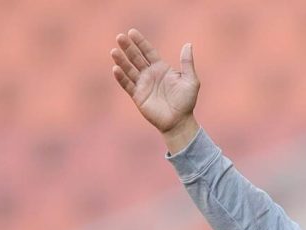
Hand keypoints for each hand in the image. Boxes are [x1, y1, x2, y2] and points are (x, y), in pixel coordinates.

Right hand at [111, 29, 199, 151]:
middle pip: (136, 58)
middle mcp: (150, 74)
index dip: (140, 42)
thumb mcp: (191, 80)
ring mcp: (143, 85)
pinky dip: (121, 77)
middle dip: (128, 47)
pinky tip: (116, 69)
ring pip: (129, 69)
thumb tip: (188, 44)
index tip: (132, 32)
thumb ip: (187, 63)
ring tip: (114, 51)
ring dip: (121, 60)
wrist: (179, 122)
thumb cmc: (187, 101)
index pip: (148, 52)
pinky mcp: (138, 96)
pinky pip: (127, 85)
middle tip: (120, 36)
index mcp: (161, 68)